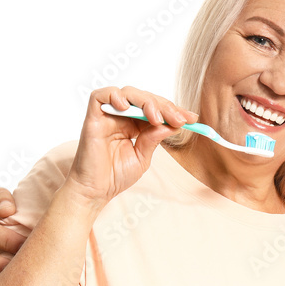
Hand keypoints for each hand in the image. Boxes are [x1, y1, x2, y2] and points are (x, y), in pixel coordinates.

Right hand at [66, 86, 196, 207]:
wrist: (95, 192)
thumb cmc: (115, 176)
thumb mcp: (143, 156)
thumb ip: (155, 138)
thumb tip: (173, 123)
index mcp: (134, 124)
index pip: (156, 109)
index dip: (173, 111)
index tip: (192, 118)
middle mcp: (121, 116)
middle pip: (145, 99)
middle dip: (165, 106)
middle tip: (178, 118)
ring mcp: (107, 115)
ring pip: (128, 93)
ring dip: (146, 102)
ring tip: (156, 117)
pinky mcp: (92, 117)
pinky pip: (100, 95)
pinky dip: (115, 96)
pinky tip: (127, 108)